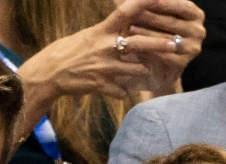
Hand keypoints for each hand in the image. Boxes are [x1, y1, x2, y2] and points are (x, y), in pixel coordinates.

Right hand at [17, 0, 198, 129]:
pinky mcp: (100, 84)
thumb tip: (126, 25)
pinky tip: (125, 92)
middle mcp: (105, 46)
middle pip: (139, 42)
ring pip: (135, 68)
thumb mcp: (89, 36)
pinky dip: (124, 92)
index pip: (125, 11)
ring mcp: (104, 66)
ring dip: (144, 70)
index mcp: (101, 30)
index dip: (143, 3)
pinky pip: (121, 90)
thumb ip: (109, 32)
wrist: (49, 73)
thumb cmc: (68, 51)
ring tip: (150, 72)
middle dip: (160, 43)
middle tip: (176, 44)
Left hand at [124, 0, 204, 94]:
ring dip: (146, 32)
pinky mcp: (183, 64)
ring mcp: (192, 48)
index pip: (181, 5)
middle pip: (172, 22)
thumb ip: (151, 3)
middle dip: (150, 16)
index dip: (163, 2)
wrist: (157, 65)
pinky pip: (163, 55)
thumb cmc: (154, 33)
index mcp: (196, 15)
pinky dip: (147, 49)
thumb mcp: (155, 15)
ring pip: (167, 38)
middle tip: (131, 12)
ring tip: (128, 27)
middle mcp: (199, 31)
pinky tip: (133, 45)